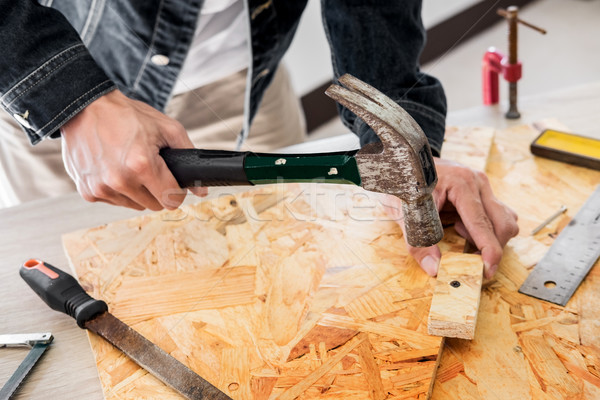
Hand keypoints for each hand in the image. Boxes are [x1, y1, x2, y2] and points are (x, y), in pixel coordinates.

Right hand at [61, 90, 205, 210]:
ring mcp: (101, 188)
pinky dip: (118, 190)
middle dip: (157, 190)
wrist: (85, 108)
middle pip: (155, 206)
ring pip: (135, 205)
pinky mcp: (88, 192)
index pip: (171, 200)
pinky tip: (114, 168)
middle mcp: (120, 180)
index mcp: (142, 165)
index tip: (172, 181)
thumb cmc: (127, 115)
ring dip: (137, 191)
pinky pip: (115, 201)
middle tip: (150, 168)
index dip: (176, 191)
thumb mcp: (166, 128)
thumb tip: (201, 190)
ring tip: (130, 165)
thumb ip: (189, 155)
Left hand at [381, 157, 518, 278]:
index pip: (482, 223)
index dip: (488, 250)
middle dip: (492, 248)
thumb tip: (434, 268)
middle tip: (472, 263)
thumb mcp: (404, 213)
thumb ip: (419, 241)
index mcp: (461, 183)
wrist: (403, 162)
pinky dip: (485, 231)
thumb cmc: (404, 182)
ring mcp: (482, 186)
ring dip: (489, 238)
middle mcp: (477, 182)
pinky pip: (496, 217)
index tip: (488, 270)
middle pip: (502, 224)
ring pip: (504, 221)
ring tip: (458, 232)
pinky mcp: (481, 192)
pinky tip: (462, 227)